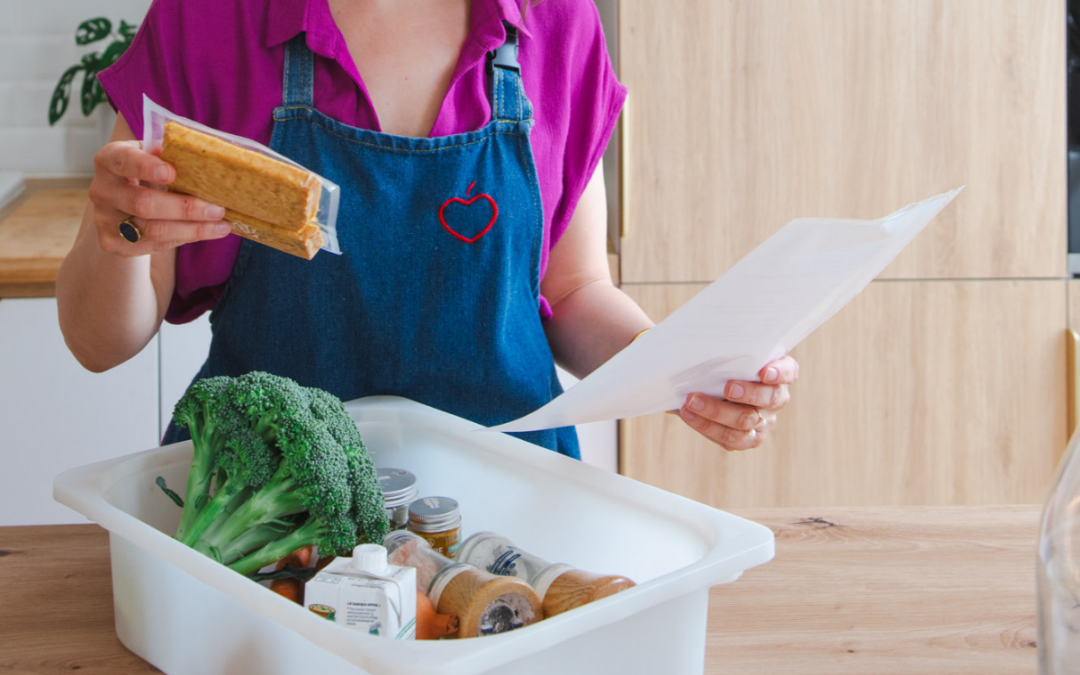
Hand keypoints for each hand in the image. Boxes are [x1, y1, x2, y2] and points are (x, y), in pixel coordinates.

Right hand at [88, 140, 231, 256]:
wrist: (120, 208)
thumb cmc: (144, 175)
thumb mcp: (151, 158)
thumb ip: (168, 155)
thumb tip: (201, 157)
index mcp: (109, 160)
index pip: (124, 161)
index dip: (146, 166)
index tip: (172, 172)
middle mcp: (102, 190)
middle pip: (144, 203)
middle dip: (185, 208)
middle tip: (218, 209)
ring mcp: (105, 220)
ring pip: (153, 230)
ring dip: (193, 229)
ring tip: (222, 226)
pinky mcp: (114, 243)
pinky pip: (155, 245)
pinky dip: (185, 238)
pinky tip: (207, 232)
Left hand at [677, 356, 799, 450]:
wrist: (706, 388)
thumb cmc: (722, 364)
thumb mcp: (728, 354)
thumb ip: (728, 351)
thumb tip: (705, 343)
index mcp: (779, 373)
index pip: (789, 372)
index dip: (780, 373)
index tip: (764, 372)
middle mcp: (776, 398)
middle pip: (770, 399)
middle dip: (749, 394)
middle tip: (728, 387)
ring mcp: (763, 421)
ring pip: (746, 421)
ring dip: (716, 411)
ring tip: (692, 401)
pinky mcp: (746, 439)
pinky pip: (730, 438)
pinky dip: (706, 426)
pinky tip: (690, 415)